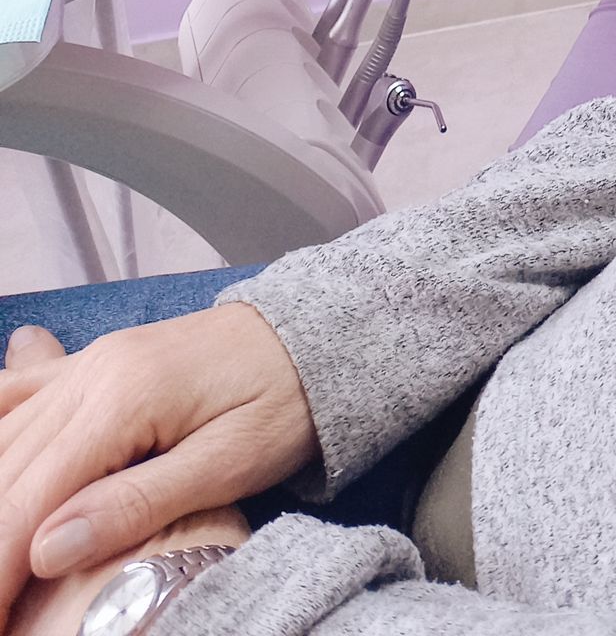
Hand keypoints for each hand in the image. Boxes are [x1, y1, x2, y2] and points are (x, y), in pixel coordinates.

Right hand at [0, 312, 306, 625]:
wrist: (318, 330)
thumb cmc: (286, 400)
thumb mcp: (229, 461)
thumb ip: (137, 503)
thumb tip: (46, 551)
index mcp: (123, 396)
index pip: (30, 497)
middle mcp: (92, 371)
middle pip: (6, 472)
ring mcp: (90, 362)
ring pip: (4, 438)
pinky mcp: (95, 365)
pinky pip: (19, 398)